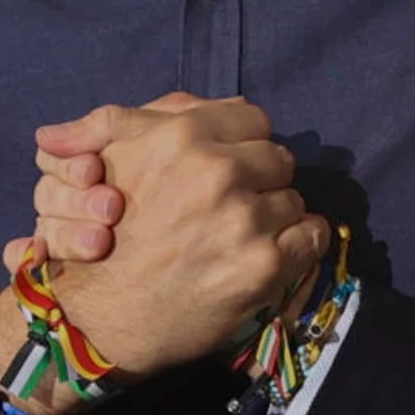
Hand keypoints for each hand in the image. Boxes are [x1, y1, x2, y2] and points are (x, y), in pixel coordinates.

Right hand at [23, 95, 329, 376]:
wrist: (101, 314)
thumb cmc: (104, 231)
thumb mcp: (112, 152)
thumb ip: (158, 113)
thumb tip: (232, 99)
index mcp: (183, 135)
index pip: (252, 119)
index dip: (244, 143)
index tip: (231, 167)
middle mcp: (218, 171)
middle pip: (278, 158)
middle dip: (261, 179)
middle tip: (234, 206)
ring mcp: (244, 219)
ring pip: (293, 199)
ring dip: (274, 216)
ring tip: (241, 236)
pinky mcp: (265, 265)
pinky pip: (312, 236)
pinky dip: (299, 244)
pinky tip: (271, 253)